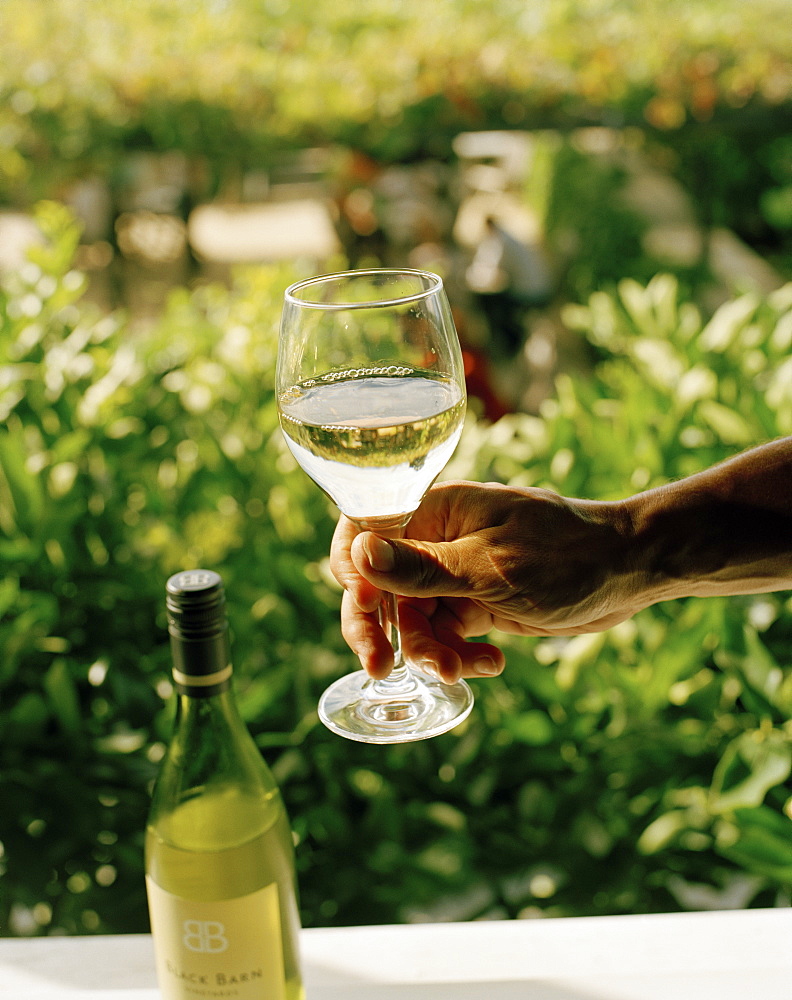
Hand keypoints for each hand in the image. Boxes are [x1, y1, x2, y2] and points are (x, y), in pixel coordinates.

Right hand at [329, 480, 636, 683]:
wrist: (629, 571)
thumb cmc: (566, 554)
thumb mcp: (489, 568)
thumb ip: (422, 567)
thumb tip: (357, 554)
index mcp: (433, 512)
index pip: (363, 533)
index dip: (353, 574)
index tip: (367, 613)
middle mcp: (436, 540)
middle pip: (381, 586)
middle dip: (381, 629)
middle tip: (381, 668)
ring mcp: (455, 574)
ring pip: (413, 620)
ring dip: (429, 652)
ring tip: (461, 670)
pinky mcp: (476, 604)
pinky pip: (446, 636)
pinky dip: (458, 656)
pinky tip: (491, 663)